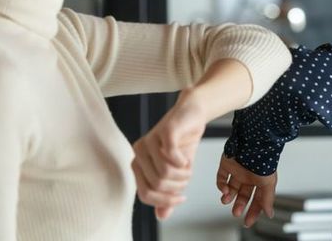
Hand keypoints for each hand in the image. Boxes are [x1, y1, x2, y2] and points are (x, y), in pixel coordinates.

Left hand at [132, 88, 206, 219]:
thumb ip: (168, 193)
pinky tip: (186, 159)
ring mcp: (150, 140)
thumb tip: (161, 216)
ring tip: (188, 168)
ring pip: (165, 173)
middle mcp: (139, 151)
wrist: (193, 114)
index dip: (165, 201)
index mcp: (138, 163)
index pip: (145, 194)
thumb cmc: (183, 142)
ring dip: (183, 175)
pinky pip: (171, 157)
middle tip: (187, 178)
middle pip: (157, 185)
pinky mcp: (164, 131)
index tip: (181, 197)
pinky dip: (183, 163)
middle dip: (177, 187)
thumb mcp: (177, 173)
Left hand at [216, 155, 276, 227]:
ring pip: (231, 188)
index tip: (248, 221)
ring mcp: (237, 170)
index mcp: (260, 180)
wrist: (252, 142)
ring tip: (226, 201)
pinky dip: (221, 186)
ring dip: (228, 197)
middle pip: (243, 195)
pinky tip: (225, 190)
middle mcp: (249, 176)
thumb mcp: (268, 183)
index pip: (257, 199)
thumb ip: (267, 199)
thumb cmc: (263, 160)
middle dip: (239, 205)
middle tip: (236, 213)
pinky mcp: (227, 164)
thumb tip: (269, 213)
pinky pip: (221, 178)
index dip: (253, 211)